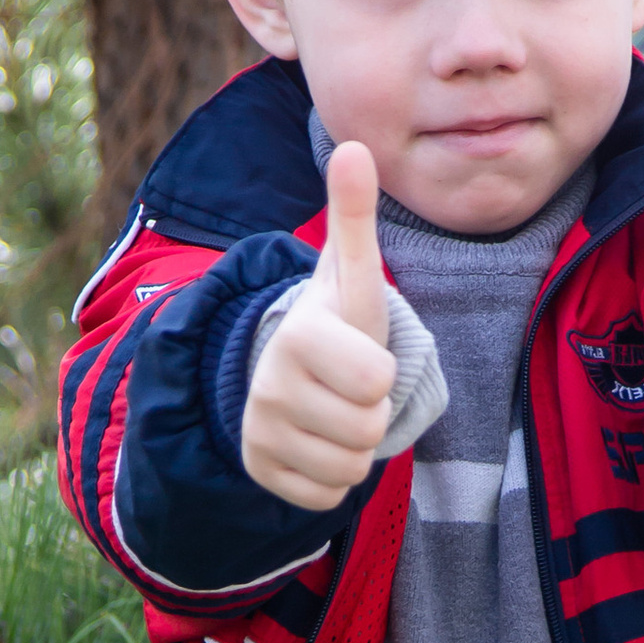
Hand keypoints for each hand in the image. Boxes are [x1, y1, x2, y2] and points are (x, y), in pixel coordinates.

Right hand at [240, 140, 397, 509]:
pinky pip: (328, 497)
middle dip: (371, 412)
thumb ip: (354, 215)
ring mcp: (260, 432)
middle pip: (367, 430)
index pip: (378, 382)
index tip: (361, 356)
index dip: (383, 374)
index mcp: (300, 335)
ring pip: (349, 467)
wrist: (283, 370)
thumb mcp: (350, 274)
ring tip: (335, 412)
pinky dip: (332, 477)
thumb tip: (355, 145)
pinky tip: (316, 443)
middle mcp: (270, 385)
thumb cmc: (335, 322)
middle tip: (350, 389)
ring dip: (356, 447)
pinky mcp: (260, 472)